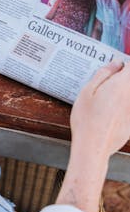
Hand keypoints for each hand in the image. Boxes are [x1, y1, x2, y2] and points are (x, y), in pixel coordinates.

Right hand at [56, 61, 129, 211]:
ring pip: (127, 97)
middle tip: (104, 88)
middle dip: (120, 82)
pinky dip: (120, 110)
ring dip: (119, 97)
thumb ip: (103, 74)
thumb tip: (116, 64)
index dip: (122, 66)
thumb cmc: (86, 119)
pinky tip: (106, 117)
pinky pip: (126, 110)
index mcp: (121, 85)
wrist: (93, 147)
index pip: (129, 67)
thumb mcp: (87, 92)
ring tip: (104, 104)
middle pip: (129, 83)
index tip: (114, 69)